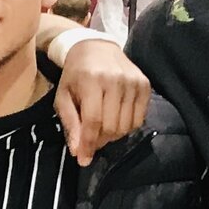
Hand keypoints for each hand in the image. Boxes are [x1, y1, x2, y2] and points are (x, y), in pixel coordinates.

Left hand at [51, 38, 150, 165]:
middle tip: (90, 140)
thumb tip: (78, 151)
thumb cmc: (75, 75)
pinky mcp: (145, 85)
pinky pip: (140, 119)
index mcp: (92, 81)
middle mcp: (116, 80)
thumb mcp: (63, 96)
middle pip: (112, 126)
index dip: (89, 144)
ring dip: (113, 135)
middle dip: (100, 140)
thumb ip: (70, 122)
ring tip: (102, 129)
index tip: (83, 160)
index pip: (93, 120)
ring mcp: (134, 82)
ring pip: (127, 125)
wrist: (96, 48)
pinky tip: (116, 119)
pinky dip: (127, 126)